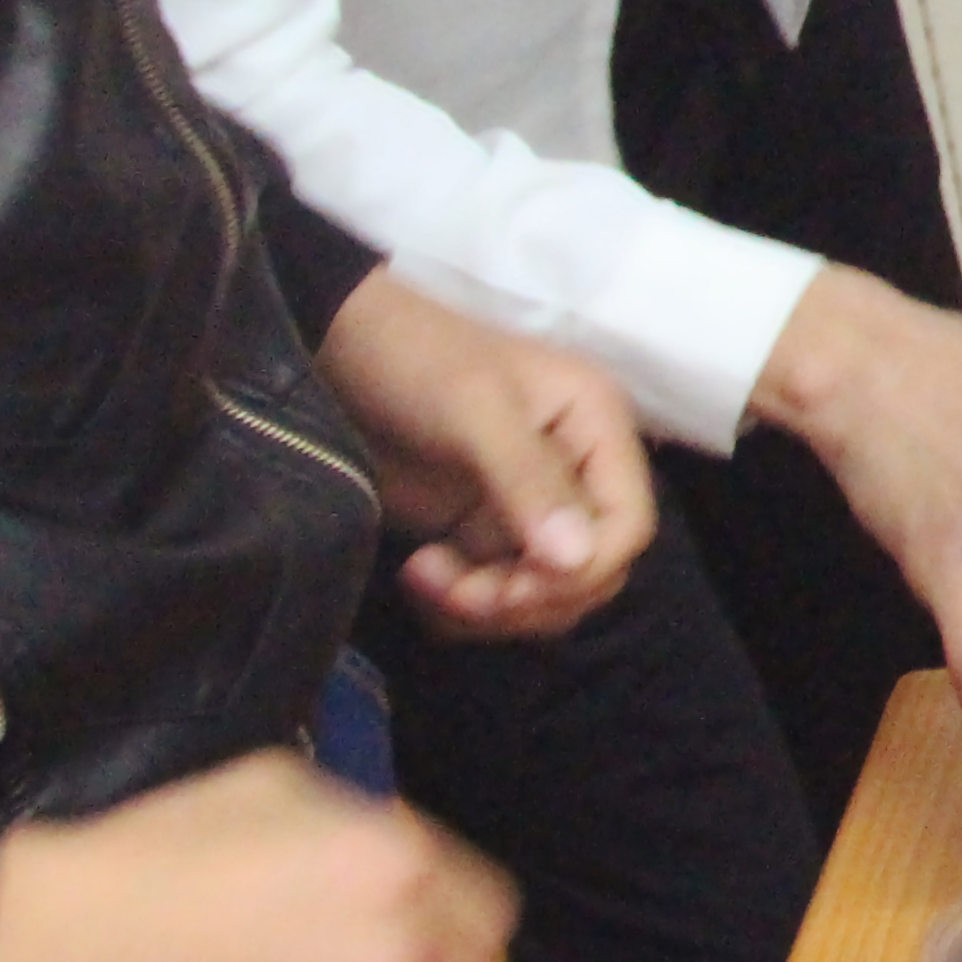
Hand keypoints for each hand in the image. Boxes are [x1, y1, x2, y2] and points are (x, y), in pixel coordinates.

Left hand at [312, 272, 651, 642]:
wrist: (335, 353)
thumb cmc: (415, 364)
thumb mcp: (474, 409)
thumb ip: (528, 480)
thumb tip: (578, 561)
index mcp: (597, 427)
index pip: (627, 525)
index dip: (582, 571)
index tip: (511, 586)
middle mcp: (578, 470)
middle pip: (590, 572)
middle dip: (527, 597)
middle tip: (456, 593)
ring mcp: (530, 506)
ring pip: (546, 594)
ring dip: (488, 608)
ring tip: (424, 576)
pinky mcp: (483, 531)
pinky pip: (497, 597)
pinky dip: (460, 608)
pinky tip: (418, 575)